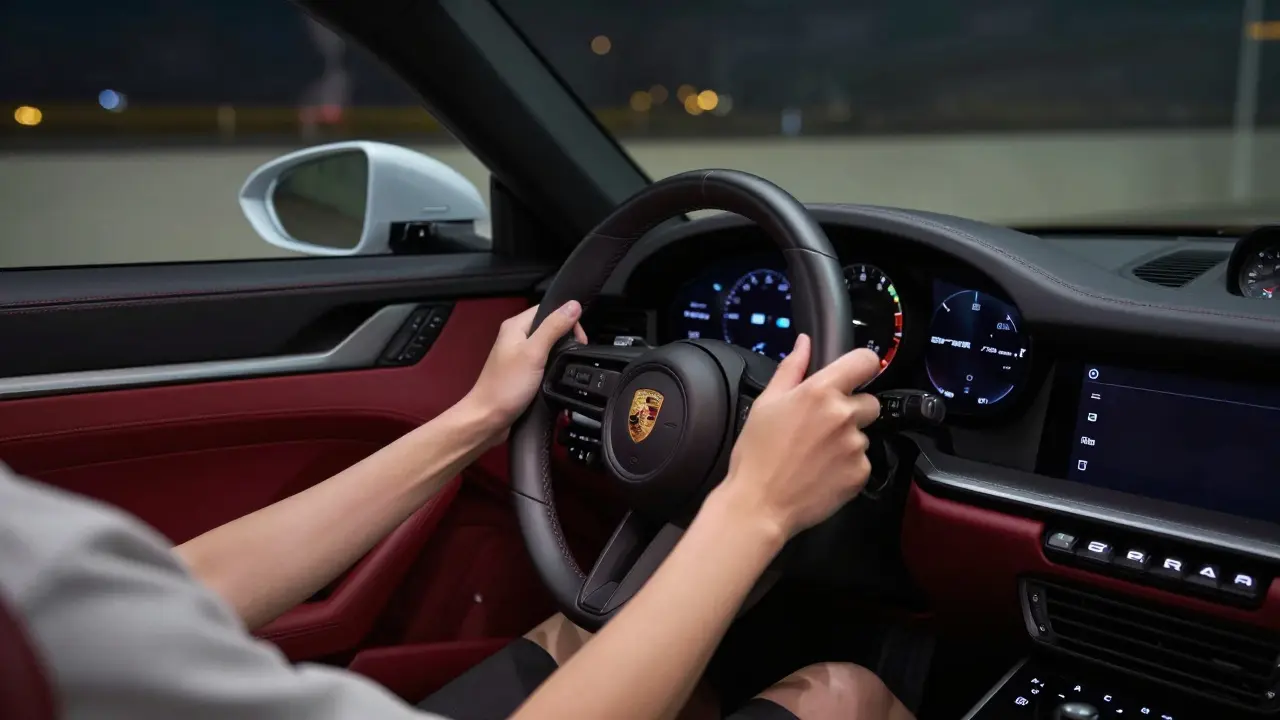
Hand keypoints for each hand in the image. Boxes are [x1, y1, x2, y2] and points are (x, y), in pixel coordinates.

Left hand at [464, 301, 586, 438]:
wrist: (488, 419)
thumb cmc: (506, 387)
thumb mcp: (534, 353)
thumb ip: (554, 327)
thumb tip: (574, 305)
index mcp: (516, 326)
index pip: (548, 309)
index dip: (568, 319)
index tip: (579, 339)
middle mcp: (517, 337)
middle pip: (550, 327)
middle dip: (567, 338)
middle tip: (574, 355)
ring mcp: (520, 356)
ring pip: (549, 346)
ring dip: (561, 354)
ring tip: (567, 367)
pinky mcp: (524, 372)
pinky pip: (544, 362)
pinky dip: (554, 367)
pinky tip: (558, 376)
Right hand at [715, 334, 881, 538]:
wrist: (759, 504)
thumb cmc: (757, 454)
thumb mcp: (766, 403)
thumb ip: (791, 368)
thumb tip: (804, 343)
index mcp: (820, 391)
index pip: (865, 361)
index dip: (862, 366)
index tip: (855, 376)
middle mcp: (843, 415)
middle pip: (870, 402)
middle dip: (852, 410)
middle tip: (822, 426)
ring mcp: (855, 445)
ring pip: (864, 434)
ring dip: (847, 440)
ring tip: (816, 454)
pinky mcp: (860, 472)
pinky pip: (862, 461)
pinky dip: (847, 465)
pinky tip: (822, 471)